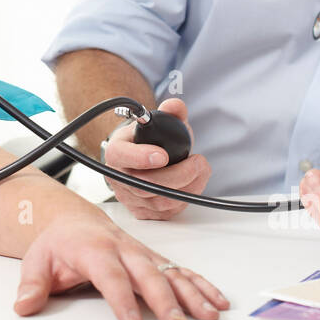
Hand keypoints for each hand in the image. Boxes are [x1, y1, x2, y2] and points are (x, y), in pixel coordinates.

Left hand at [12, 212, 230, 319]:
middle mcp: (123, 248)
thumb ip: (32, 285)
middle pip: (148, 274)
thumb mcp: (37, 261)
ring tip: (209, 314)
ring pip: (171, 271)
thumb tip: (23, 305)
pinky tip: (217, 300)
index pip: (110, 276)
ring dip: (192, 292)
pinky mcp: (154, 258)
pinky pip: (181, 270)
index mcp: (94, 249)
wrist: (72, 220)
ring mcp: (142, 252)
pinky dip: (201, 284)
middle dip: (165, 299)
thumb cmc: (58, 243)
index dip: (121, 299)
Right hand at [101, 98, 210, 219]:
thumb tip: (175, 106)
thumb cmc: (148, 139)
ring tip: (202, 170)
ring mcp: (131, 198)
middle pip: (145, 184)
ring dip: (188, 186)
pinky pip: (168, 212)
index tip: (162, 155)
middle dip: (178, 175)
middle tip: (198, 162)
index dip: (140, 158)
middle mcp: (119, 178)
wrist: (141, 157)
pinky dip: (186, 198)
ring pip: (160, 201)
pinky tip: (195, 183)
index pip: (121, 156)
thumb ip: (169, 112)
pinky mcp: (144, 212)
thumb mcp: (157, 121)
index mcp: (117, 151)